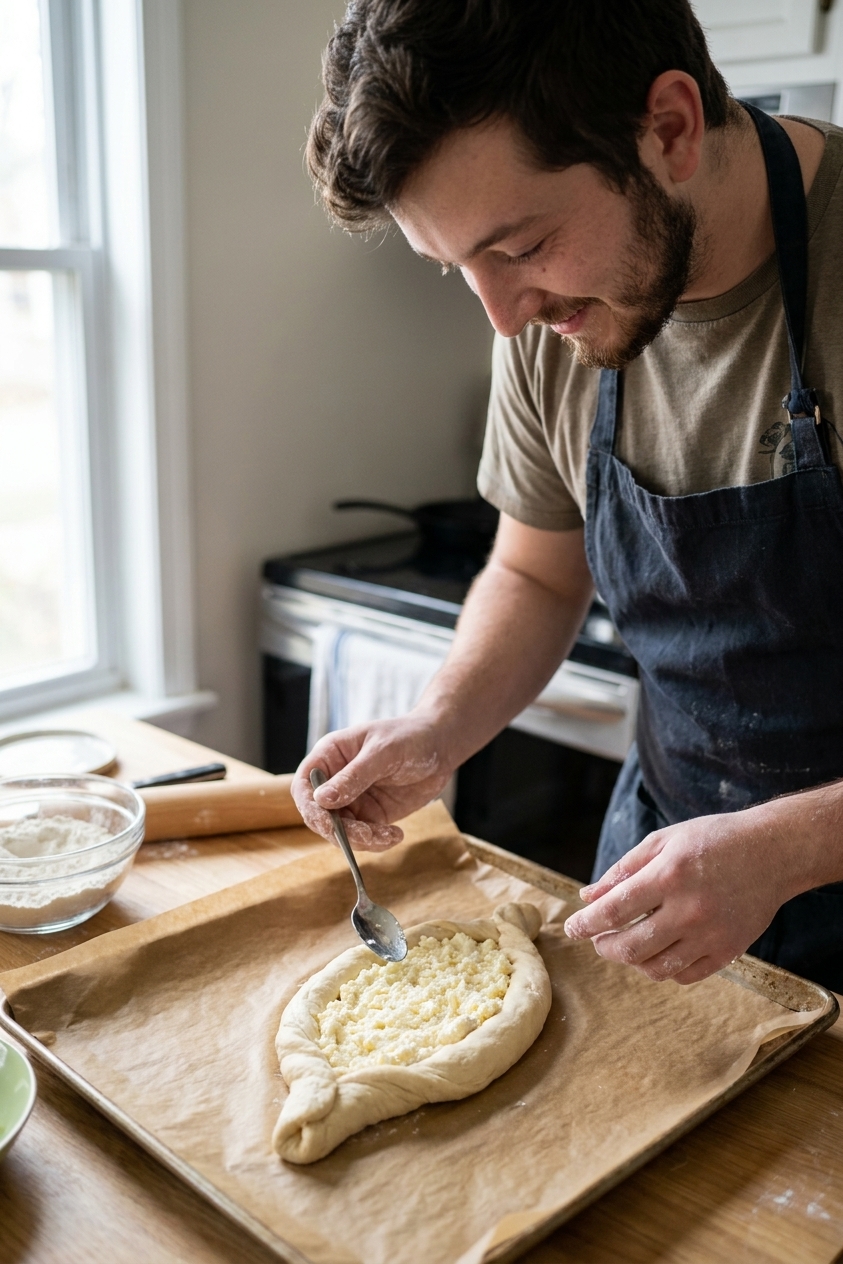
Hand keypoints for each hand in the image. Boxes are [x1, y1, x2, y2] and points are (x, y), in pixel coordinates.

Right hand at [291, 713, 452, 849]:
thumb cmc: (409, 736)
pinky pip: (364, 837)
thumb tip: (320, 799)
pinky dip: (376, 842)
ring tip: (389, 836)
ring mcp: (352, 800)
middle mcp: (335, 780)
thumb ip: (353, 776)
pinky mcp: (371, 815)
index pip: (303, 785)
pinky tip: (395, 835)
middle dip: (340, 830)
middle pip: (320, 815)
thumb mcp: (382, 753)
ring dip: (361, 840)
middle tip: (367, 836)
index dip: (309, 806)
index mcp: (330, 756)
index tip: (326, 822)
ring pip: (341, 831)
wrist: (440, 746)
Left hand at [563, 806, 805, 983]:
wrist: (772, 852)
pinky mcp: (728, 952)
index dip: (585, 923)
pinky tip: (656, 952)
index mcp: (669, 875)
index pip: (613, 910)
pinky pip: (684, 975)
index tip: (571, 927)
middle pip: (630, 947)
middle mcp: (689, 909)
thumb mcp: (663, 841)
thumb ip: (623, 870)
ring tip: (625, 945)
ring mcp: (711, 935)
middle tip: (598, 939)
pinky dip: (663, 969)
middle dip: (604, 946)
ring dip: (631, 961)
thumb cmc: (712, 840)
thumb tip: (588, 896)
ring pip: (655, 968)